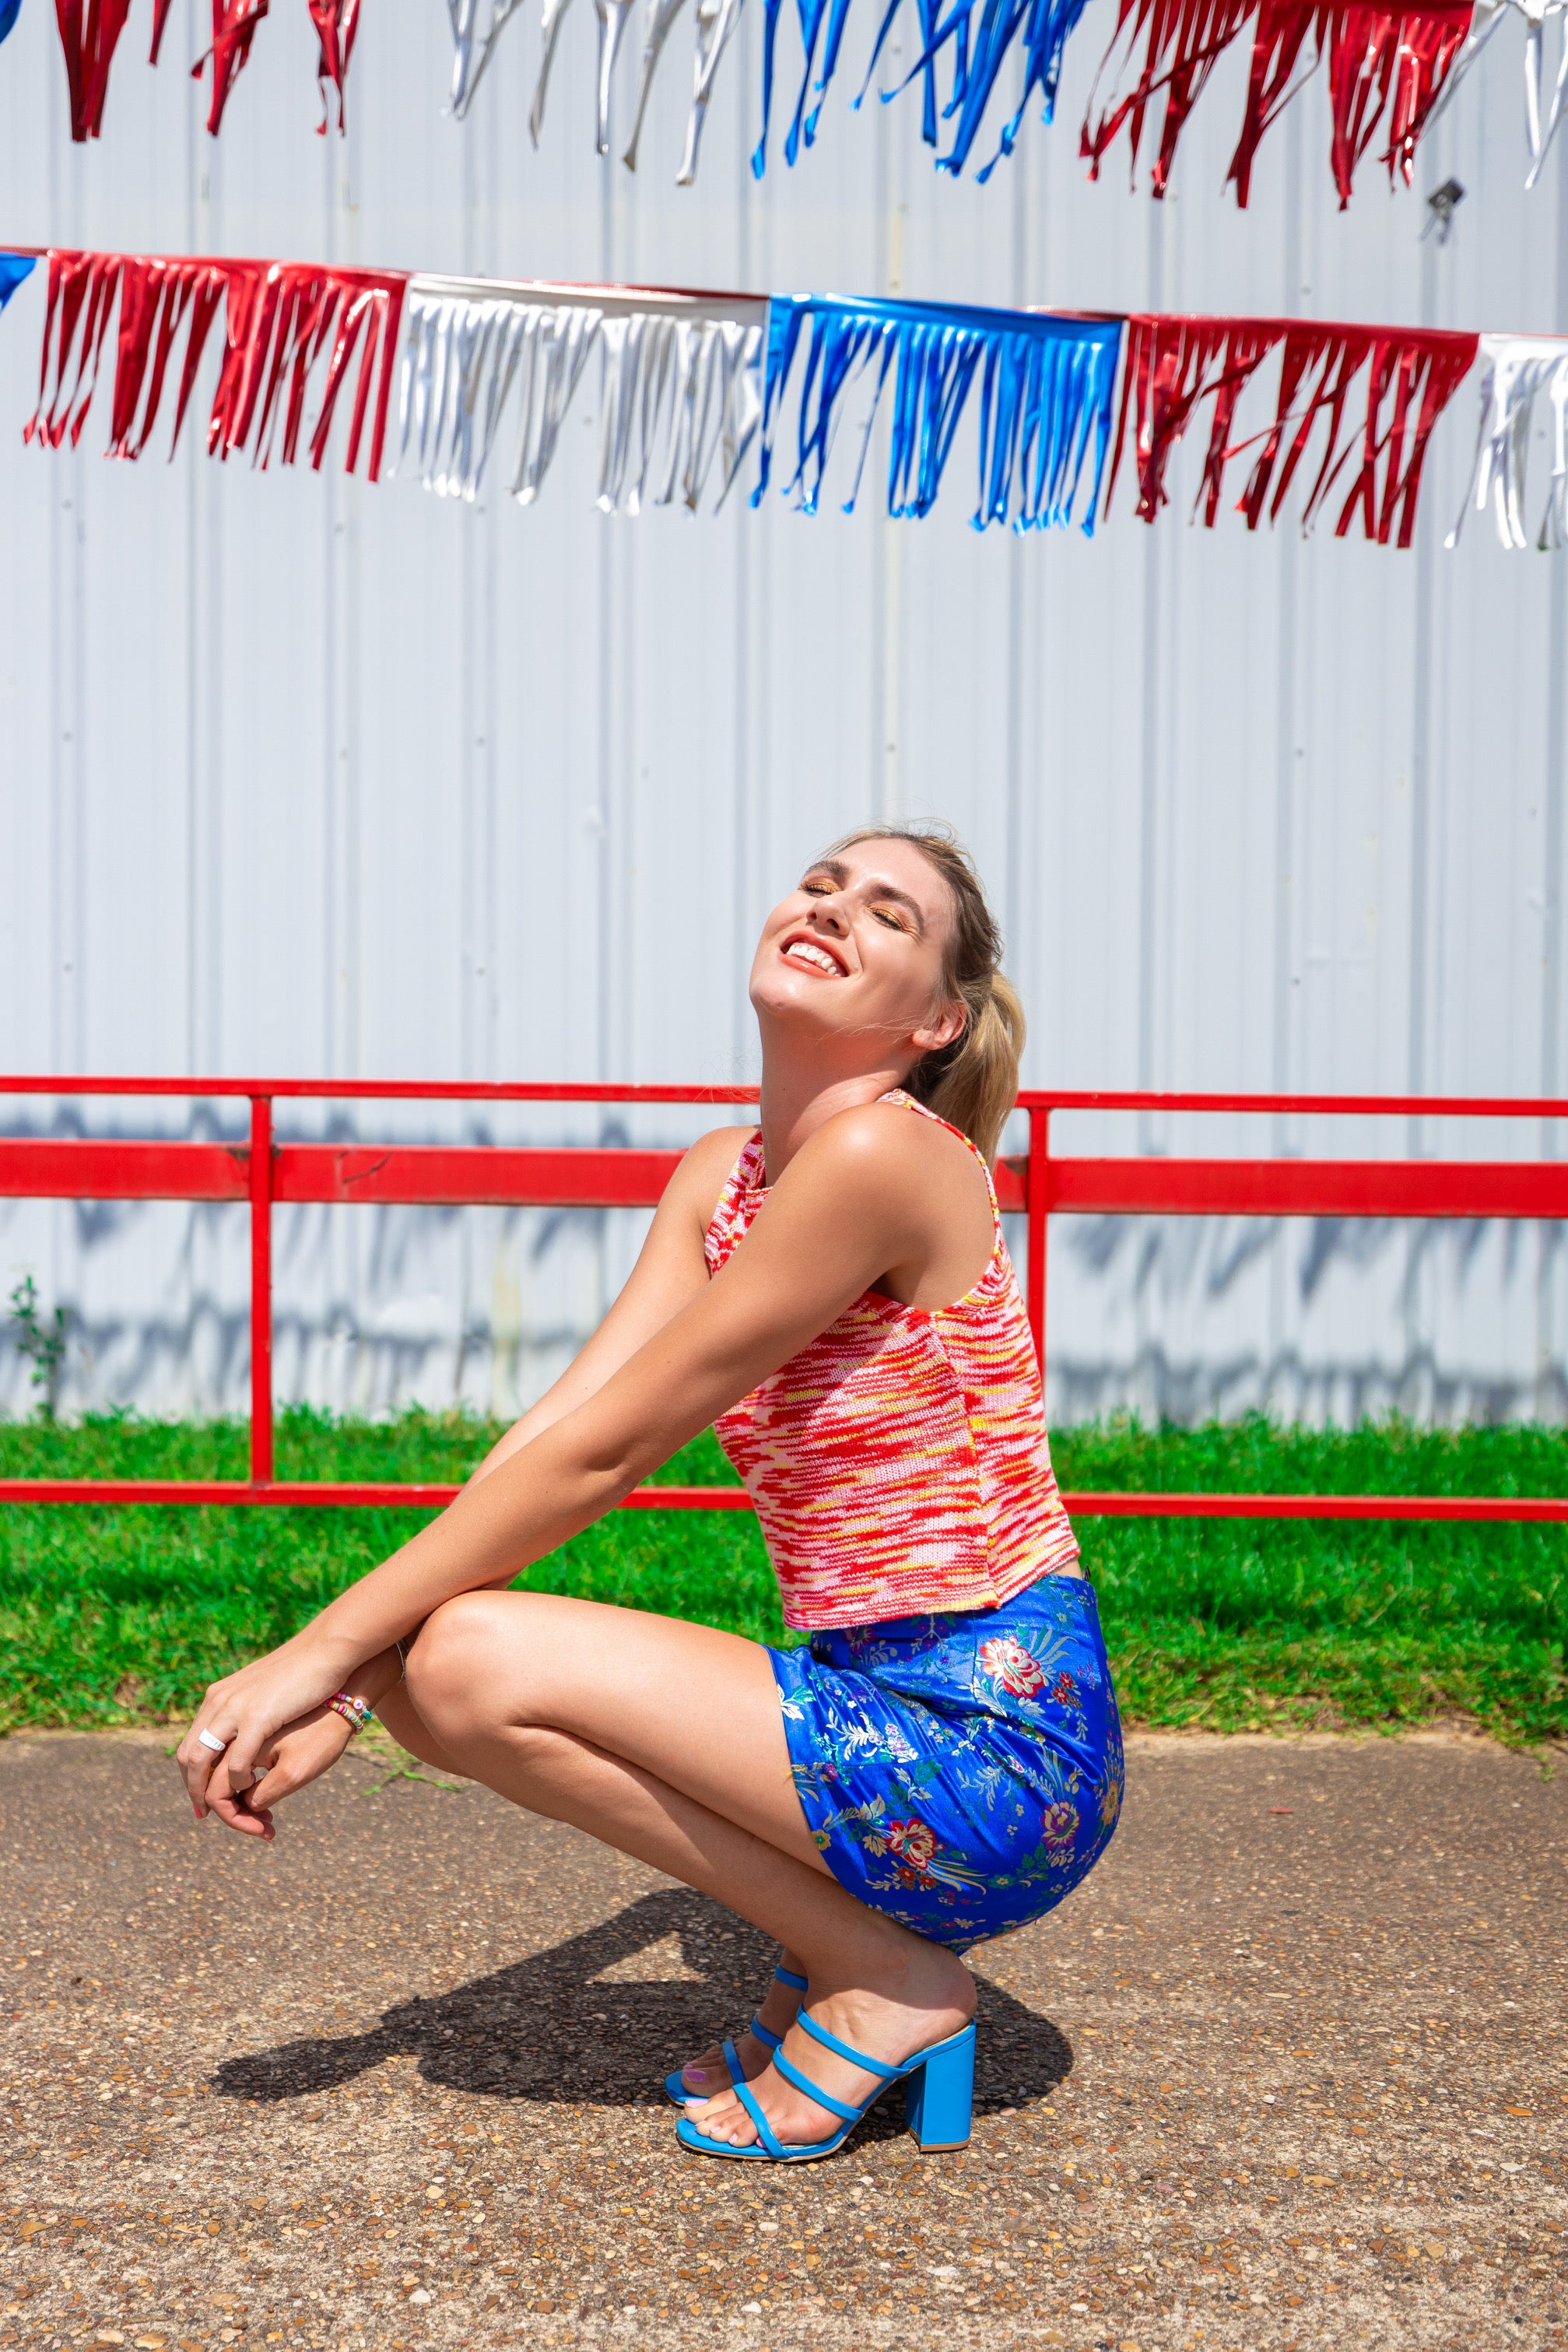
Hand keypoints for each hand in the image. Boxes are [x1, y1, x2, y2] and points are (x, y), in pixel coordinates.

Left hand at [175, 1638, 349, 1819]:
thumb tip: (245, 1727)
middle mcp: (219, 1702)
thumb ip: (248, 1708)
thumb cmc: (304, 1671)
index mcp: (219, 1696)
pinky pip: (236, 1761)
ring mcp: (235, 1708)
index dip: (190, 1775)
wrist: (327, 1649)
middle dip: (193, 1789)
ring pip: (202, 1760)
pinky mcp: (257, 1717)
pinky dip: (238, 1782)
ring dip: (208, 1791)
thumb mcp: (265, 1692)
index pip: (190, 1743)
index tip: (201, 1798)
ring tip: (224, 1809)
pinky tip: (251, 1787)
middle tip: (205, 1813)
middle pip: (189, 1755)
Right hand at [204, 1704, 354, 1842]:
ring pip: (218, 1771)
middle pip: (211, 1783)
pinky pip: (229, 1757)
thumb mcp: (294, 1772)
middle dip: (232, 1812)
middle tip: (261, 1828)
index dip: (236, 1819)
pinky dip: (239, 1780)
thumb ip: (262, 1793)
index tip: (263, 1831)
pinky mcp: (246, 1724)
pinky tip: (260, 1790)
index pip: (216, 1794)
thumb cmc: (321, 1736)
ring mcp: (235, 1725)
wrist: (339, 1698)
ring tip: (265, 1815)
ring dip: (235, 1798)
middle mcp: (229, 1733)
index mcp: (238, 1744)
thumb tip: (244, 1805)